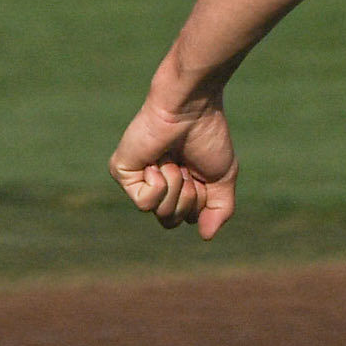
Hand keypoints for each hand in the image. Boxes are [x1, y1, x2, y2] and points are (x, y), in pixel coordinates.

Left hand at [110, 92, 238, 237]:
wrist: (191, 109)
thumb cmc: (207, 135)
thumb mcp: (223, 177)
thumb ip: (219, 209)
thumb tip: (205, 236)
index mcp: (178, 185)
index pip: (188, 218)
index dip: (201, 201)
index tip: (202, 172)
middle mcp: (156, 184)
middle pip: (172, 220)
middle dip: (189, 197)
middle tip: (187, 167)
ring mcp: (138, 179)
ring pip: (160, 213)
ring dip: (176, 186)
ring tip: (172, 161)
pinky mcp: (122, 172)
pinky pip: (143, 202)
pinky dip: (158, 184)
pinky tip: (157, 162)